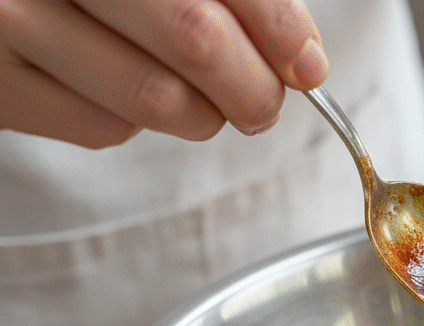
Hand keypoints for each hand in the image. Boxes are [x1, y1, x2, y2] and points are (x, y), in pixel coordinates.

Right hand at [0, 0, 327, 148]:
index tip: (307, 66)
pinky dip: (136, 123)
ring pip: (156, 97)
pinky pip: (102, 127)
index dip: (279, 28)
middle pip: (196, 37)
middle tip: (263, 102)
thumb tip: (306, 63)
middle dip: (253, 85)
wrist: (6, 0)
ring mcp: (13, 23)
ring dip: (204, 115)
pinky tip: (125, 91)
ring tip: (203, 102)